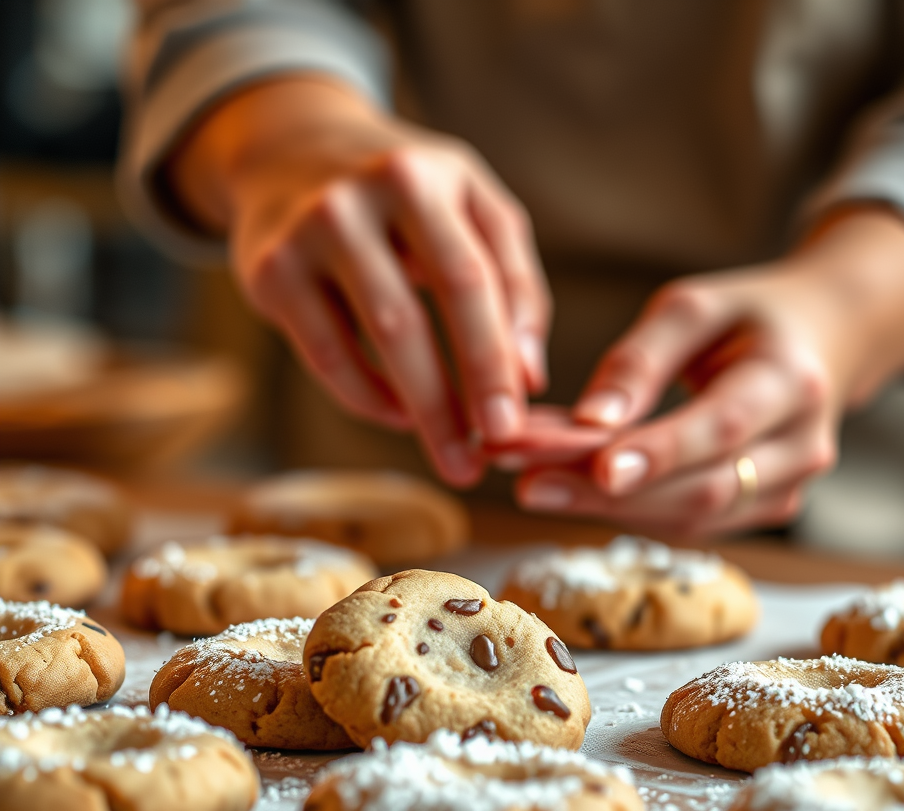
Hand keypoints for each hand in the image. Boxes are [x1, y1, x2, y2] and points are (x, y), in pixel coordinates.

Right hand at [167, 78, 550, 485]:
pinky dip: (367, 396)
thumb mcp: (472, 205)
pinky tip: (400, 415)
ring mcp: (304, 234)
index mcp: (423, 176)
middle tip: (475, 464)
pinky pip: (324, 355)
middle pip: (407, 321)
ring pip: (365, 342)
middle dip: (448, 402)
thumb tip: (529, 379)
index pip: (469, 280)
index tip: (512, 425)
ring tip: (451, 455)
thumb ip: (515, 282)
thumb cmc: (408, 192)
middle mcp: (356, 199)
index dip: (492, 359)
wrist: (293, 148)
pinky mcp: (269, 272)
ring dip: (415, 411)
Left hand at [516, 209, 903, 533]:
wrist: (824, 340)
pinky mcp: (765, 511)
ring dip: (607, 507)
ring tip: (535, 484)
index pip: (723, 428)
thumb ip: (641, 360)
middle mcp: (801, 446)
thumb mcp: (695, 308)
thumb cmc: (748, 317)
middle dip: (609, 493)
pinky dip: (629, 509)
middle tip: (527, 483)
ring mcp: (789, 489)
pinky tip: (574, 488)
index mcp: (792, 381)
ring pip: (690, 518)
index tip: (596, 467)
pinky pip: (690, 523)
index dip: (659, 453)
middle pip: (701, 488)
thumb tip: (588, 422)